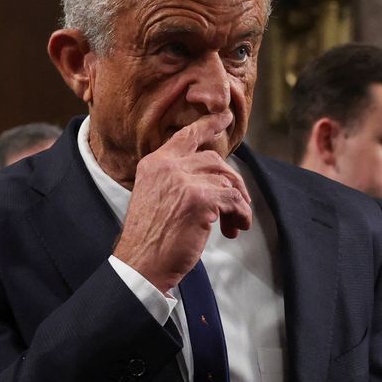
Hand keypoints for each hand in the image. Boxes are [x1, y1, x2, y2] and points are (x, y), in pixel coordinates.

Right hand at [113, 112, 251, 292]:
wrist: (140, 264)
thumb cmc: (150, 238)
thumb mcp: (156, 196)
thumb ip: (176, 179)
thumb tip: (214, 176)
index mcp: (155, 163)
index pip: (187, 135)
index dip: (209, 124)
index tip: (225, 117)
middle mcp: (168, 166)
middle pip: (215, 161)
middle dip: (232, 183)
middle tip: (238, 206)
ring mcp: (184, 180)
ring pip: (228, 181)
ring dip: (237, 204)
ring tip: (234, 224)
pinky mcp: (200, 199)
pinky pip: (234, 200)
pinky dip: (241, 215)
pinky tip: (236, 228)